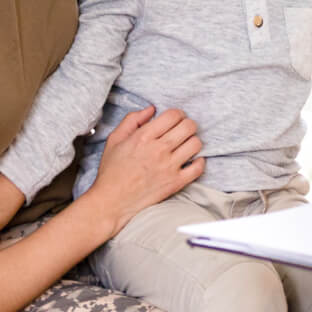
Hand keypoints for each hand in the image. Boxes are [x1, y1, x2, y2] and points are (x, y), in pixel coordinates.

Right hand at [87, 106, 204, 234]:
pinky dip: (199, 162)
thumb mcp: (115, 139)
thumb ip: (132, 120)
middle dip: (187, 124)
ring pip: (195, 144)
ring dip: (193, 141)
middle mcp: (159, 150)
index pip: (173, 115)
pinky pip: (198, 168)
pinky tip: (191, 160)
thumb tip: (151, 109)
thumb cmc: (112, 171)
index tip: (174, 119)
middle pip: (188, 126)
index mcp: (144, 136)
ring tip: (186, 145)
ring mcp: (169, 167)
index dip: (177, 114)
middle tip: (182, 130)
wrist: (112, 202)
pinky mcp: (175, 183)